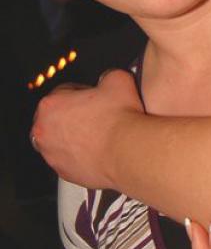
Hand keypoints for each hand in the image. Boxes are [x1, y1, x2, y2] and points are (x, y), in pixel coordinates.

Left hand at [30, 69, 143, 186]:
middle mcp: (44, 131)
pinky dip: (83, 157)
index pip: (63, 92)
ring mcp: (52, 155)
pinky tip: (102, 151)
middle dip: (75, 117)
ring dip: (76, 138)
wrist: (128, 151)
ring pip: (61, 142)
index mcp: (50, 105)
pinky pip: (71, 161)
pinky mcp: (65, 173)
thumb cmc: (120, 118)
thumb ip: (107, 75)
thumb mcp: (118, 80)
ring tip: (102, 136)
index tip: (96, 98)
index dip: (83, 93)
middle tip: (98, 117)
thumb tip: (109, 79)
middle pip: (57, 119)